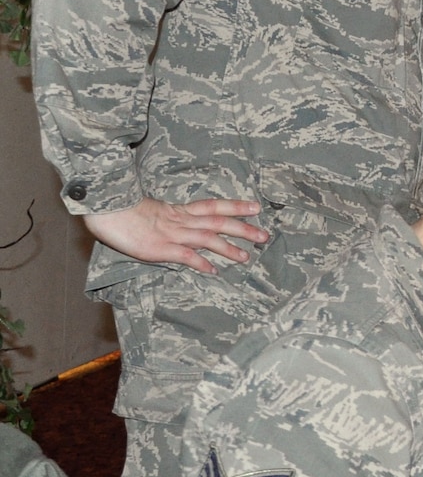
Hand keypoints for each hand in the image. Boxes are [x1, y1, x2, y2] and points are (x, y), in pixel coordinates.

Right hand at [82, 197, 268, 272]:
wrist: (105, 207)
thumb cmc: (122, 208)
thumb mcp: (150, 208)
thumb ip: (167, 215)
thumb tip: (178, 221)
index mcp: (178, 210)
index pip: (213, 206)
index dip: (236, 206)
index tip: (256, 207)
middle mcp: (180, 220)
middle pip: (218, 222)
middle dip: (243, 229)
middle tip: (264, 235)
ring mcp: (171, 234)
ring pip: (207, 239)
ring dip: (228, 248)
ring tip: (247, 256)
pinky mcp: (159, 248)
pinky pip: (184, 256)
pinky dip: (200, 262)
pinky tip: (213, 270)